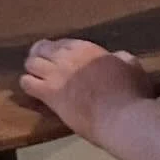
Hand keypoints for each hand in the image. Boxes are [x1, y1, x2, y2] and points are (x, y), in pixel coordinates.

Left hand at [20, 39, 152, 140]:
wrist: (120, 116)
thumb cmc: (130, 92)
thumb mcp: (132, 67)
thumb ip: (122, 59)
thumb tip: (119, 57)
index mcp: (87, 49)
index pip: (63, 43)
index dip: (58, 49)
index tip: (58, 56)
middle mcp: (67, 57)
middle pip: (42, 49)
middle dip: (40, 54)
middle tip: (40, 63)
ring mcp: (56, 74)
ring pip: (31, 63)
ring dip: (32, 68)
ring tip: (33, 75)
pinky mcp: (49, 94)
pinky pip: (27, 84)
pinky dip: (27, 84)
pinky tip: (30, 88)